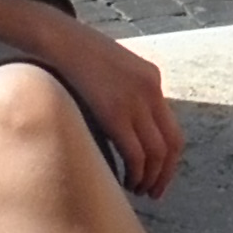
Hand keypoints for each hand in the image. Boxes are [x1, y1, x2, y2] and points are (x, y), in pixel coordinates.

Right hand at [30, 17, 184, 197]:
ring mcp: (134, 102)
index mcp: (152, 78)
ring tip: (139, 191)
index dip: (170, 158)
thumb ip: (126, 91)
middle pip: (172, 143)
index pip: (172, 128)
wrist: (60, 39)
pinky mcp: (114, 113)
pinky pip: (135, 153)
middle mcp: (151, 90)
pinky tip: (126, 182)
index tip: (160, 175)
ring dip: (150, 178)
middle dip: (165, 174)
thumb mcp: (113, 68)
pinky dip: (135, 173)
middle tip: (155, 193)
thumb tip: (126, 126)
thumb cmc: (79, 55)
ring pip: (156, 153)